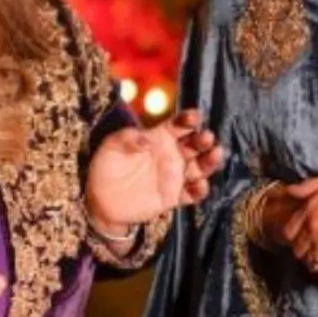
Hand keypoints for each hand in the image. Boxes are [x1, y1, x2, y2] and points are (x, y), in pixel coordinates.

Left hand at [85, 111, 222, 232]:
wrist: (102, 199)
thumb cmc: (108, 164)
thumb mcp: (113, 145)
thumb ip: (128, 138)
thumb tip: (147, 138)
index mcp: (160, 137)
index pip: (179, 125)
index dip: (188, 120)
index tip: (195, 117)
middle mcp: (173, 154)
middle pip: (195, 145)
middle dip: (203, 139)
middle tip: (207, 137)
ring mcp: (175, 176)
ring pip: (200, 167)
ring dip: (210, 161)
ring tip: (215, 154)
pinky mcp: (174, 197)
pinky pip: (192, 194)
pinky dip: (199, 190)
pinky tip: (200, 185)